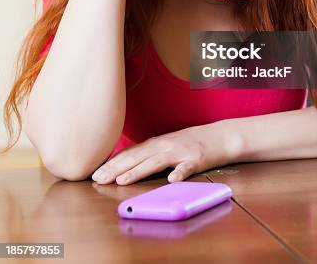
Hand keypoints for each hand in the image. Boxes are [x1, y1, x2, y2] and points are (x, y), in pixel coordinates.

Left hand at [91, 121, 240, 184]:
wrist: (221, 135)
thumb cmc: (192, 143)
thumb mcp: (169, 145)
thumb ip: (151, 153)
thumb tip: (128, 164)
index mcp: (158, 143)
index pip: (131, 153)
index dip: (113, 163)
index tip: (95, 173)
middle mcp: (166, 145)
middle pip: (138, 156)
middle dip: (117, 168)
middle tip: (98, 178)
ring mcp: (181, 151)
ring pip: (156, 161)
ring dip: (138, 171)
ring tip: (122, 181)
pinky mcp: (197, 159)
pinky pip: (187, 167)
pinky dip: (179, 173)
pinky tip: (171, 180)